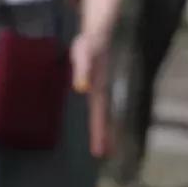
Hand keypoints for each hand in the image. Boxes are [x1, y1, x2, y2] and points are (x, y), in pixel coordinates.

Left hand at [71, 33, 110, 158]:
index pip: (98, 115)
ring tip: (106, 148)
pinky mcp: (96, 85)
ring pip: (103, 113)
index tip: (99, 151)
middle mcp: (101, 91)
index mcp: (98, 88)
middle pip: (103, 117)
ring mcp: (100, 88)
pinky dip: (100, 118)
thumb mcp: (84, 52)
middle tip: (103, 154)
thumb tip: (81, 88)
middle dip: (103, 136)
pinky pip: (99, 106)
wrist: (99, 31)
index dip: (98, 132)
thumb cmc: (89, 43)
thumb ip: (83, 69)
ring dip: (104, 130)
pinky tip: (97, 126)